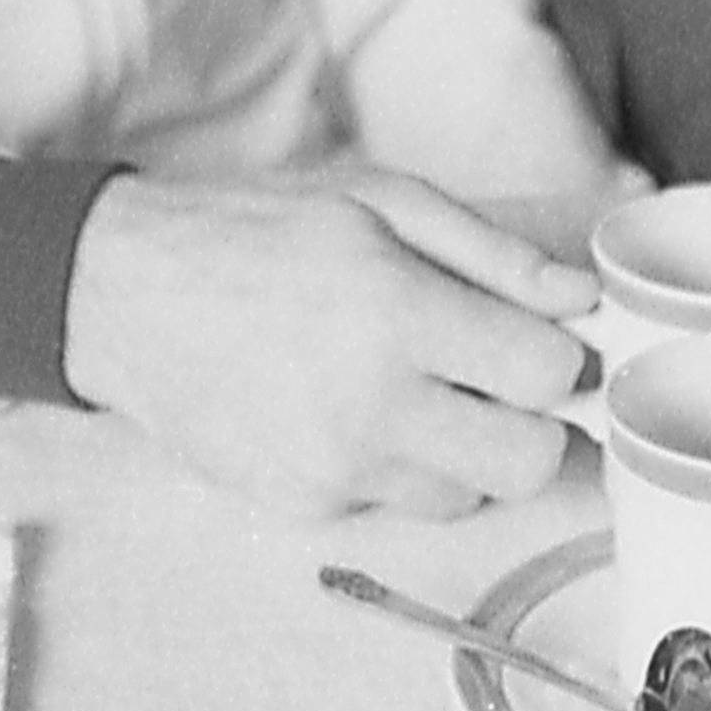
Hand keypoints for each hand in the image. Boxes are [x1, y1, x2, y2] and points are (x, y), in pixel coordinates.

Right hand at [61, 164, 597, 514]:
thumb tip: (582, 299)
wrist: (128, 296)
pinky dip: (405, 466)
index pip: (548, 376)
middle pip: (528, 463)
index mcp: (396, 315)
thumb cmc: (260, 231)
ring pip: (470, 495)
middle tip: (511, 379)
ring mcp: (333, 471)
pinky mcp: (304, 509)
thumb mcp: (383, 200)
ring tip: (425, 386)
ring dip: (473, 449)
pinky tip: (364, 410)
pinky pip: (399, 505)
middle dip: (539, 423)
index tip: (552, 337)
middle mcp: (369, 408)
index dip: (567, 356)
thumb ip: (495, 252)